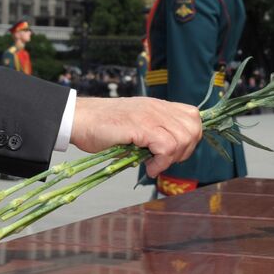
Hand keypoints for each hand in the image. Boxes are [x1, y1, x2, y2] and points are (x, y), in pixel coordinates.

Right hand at [69, 96, 201, 178]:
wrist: (79, 119)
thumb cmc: (101, 126)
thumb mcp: (135, 126)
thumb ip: (153, 134)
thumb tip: (168, 155)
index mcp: (157, 106)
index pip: (192, 116)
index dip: (190, 137)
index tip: (174, 152)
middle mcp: (157, 108)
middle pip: (193, 128)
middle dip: (185, 151)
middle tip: (165, 160)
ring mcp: (150, 115)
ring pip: (183, 138)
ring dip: (172, 159)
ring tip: (154, 164)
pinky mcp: (141, 127)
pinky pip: (166, 147)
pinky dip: (161, 163)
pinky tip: (148, 167)